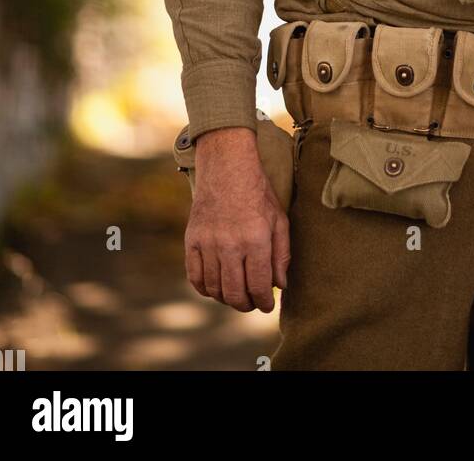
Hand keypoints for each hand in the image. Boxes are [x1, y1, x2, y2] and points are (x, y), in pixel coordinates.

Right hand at [184, 127, 290, 312]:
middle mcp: (230, 244)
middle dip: (245, 305)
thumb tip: (280, 285)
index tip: (267, 305)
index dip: (264, 302)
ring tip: (235, 295)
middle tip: (251, 304)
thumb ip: (282, 254)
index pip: (259, 286)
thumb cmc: (257, 193)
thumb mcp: (279, 219)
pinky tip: (215, 287)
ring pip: (214, 288)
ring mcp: (208, 242)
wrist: (227, 167)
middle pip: (234, 293)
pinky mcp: (191, 239)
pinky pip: (194, 277)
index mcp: (256, 239)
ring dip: (226, 298)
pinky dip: (205, 288)